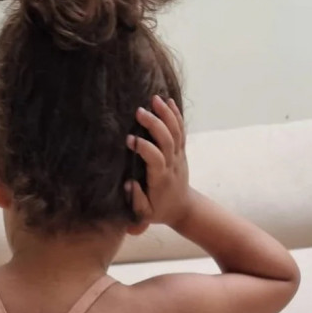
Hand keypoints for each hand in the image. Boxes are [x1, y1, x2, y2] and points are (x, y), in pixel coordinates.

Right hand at [126, 95, 192, 229]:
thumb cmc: (159, 210)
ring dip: (166, 114)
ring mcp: (179, 156)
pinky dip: (176, 115)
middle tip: (139, 111)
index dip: (144, 148)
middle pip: (167, 140)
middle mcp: (172, 165)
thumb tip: (128, 184)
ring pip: (176, 132)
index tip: (130, 139)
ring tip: (154, 98)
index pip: (155, 159)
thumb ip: (136, 200)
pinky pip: (181, 131)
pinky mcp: (182, 151)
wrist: (183, 208)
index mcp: (161, 179)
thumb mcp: (145, 214)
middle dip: (155, 124)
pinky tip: (168, 101)